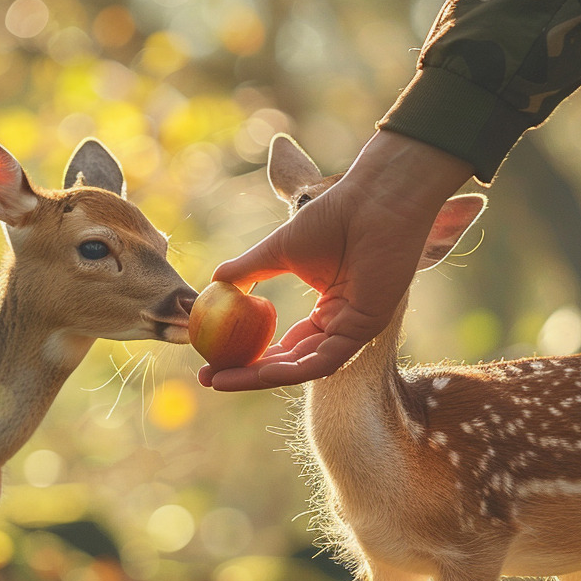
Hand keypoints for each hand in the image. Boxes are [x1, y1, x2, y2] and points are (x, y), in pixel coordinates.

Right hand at [197, 131, 472, 390]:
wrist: (372, 201)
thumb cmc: (334, 218)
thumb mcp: (279, 250)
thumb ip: (249, 269)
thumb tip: (215, 282)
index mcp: (328, 311)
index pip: (285, 346)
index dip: (248, 358)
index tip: (211, 362)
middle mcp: (340, 326)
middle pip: (290, 363)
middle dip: (247, 374)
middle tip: (209, 378)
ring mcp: (354, 331)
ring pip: (304, 367)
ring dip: (261, 377)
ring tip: (222, 379)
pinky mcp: (365, 329)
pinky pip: (323, 360)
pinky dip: (290, 369)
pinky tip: (259, 369)